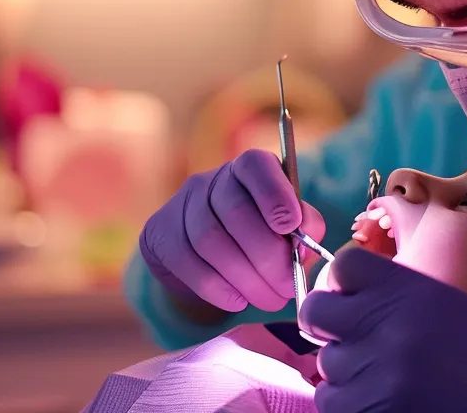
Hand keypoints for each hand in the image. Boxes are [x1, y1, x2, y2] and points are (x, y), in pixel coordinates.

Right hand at [139, 149, 326, 312]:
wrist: (202, 253)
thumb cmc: (260, 234)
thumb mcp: (287, 226)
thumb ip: (303, 229)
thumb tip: (306, 246)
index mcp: (248, 168)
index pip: (256, 166)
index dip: (274, 194)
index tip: (291, 226)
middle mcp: (212, 180)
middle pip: (235, 212)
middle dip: (267, 256)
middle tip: (288, 287)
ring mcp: (181, 205)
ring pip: (210, 241)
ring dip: (245, 278)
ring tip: (269, 299)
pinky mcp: (160, 234)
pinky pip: (188, 264)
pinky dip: (218, 288)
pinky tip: (238, 300)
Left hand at [302, 248, 466, 412]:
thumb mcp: (460, 313)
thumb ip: (404, 304)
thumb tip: (357, 309)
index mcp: (414, 291)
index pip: (344, 267)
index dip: (346, 284)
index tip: (357, 300)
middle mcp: (387, 328)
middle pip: (317, 314)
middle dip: (332, 327)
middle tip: (358, 343)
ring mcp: (376, 378)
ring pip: (326, 370)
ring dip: (348, 376)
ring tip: (392, 383)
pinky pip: (335, 406)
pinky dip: (355, 407)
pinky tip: (392, 405)